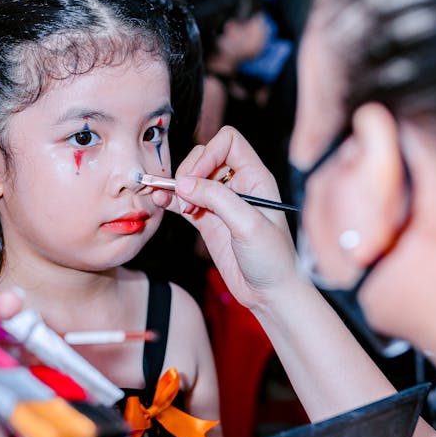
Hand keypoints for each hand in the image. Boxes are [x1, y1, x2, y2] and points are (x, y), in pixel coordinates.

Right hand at [153, 127, 300, 313]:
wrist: (271, 294)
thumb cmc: (274, 260)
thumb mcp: (248, 225)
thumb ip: (217, 199)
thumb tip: (184, 183)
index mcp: (256, 177)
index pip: (228, 142)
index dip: (208, 153)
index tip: (197, 178)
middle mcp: (238, 185)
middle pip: (205, 156)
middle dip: (189, 171)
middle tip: (184, 196)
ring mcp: (222, 203)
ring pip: (192, 178)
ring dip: (177, 186)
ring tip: (173, 203)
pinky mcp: (208, 220)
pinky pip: (184, 201)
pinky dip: (171, 200)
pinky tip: (162, 203)